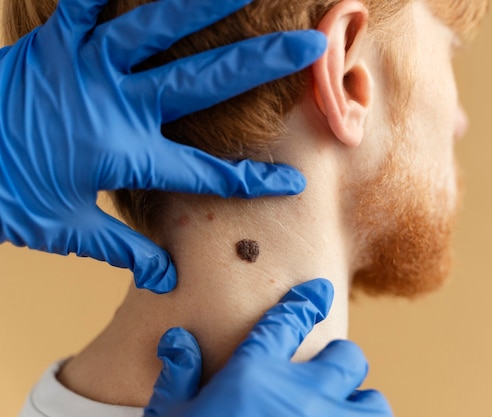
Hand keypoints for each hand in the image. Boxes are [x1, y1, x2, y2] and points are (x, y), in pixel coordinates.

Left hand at [0, 0, 325, 292]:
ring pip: (156, 28)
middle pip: (202, 82)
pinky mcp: (57, 42)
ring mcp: (87, 67)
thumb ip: (123, 250)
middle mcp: (117, 105)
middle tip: (308, 47)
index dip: (253, 179)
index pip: (206, 174)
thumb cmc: (5, 196)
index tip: (292, 180)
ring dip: (206, 5)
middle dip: (260, 66)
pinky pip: (88, 4)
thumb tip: (166, 278)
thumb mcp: (66, 230)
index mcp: (126, 155)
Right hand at [145, 279, 392, 416]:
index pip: (287, 321)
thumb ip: (179, 378)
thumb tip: (179, 340)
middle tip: (325, 378)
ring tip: (343, 412)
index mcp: (254, 374)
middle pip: (346, 356)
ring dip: (360, 405)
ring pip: (373, 401)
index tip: (320, 292)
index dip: (306, 302)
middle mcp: (299, 391)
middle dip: (340, 362)